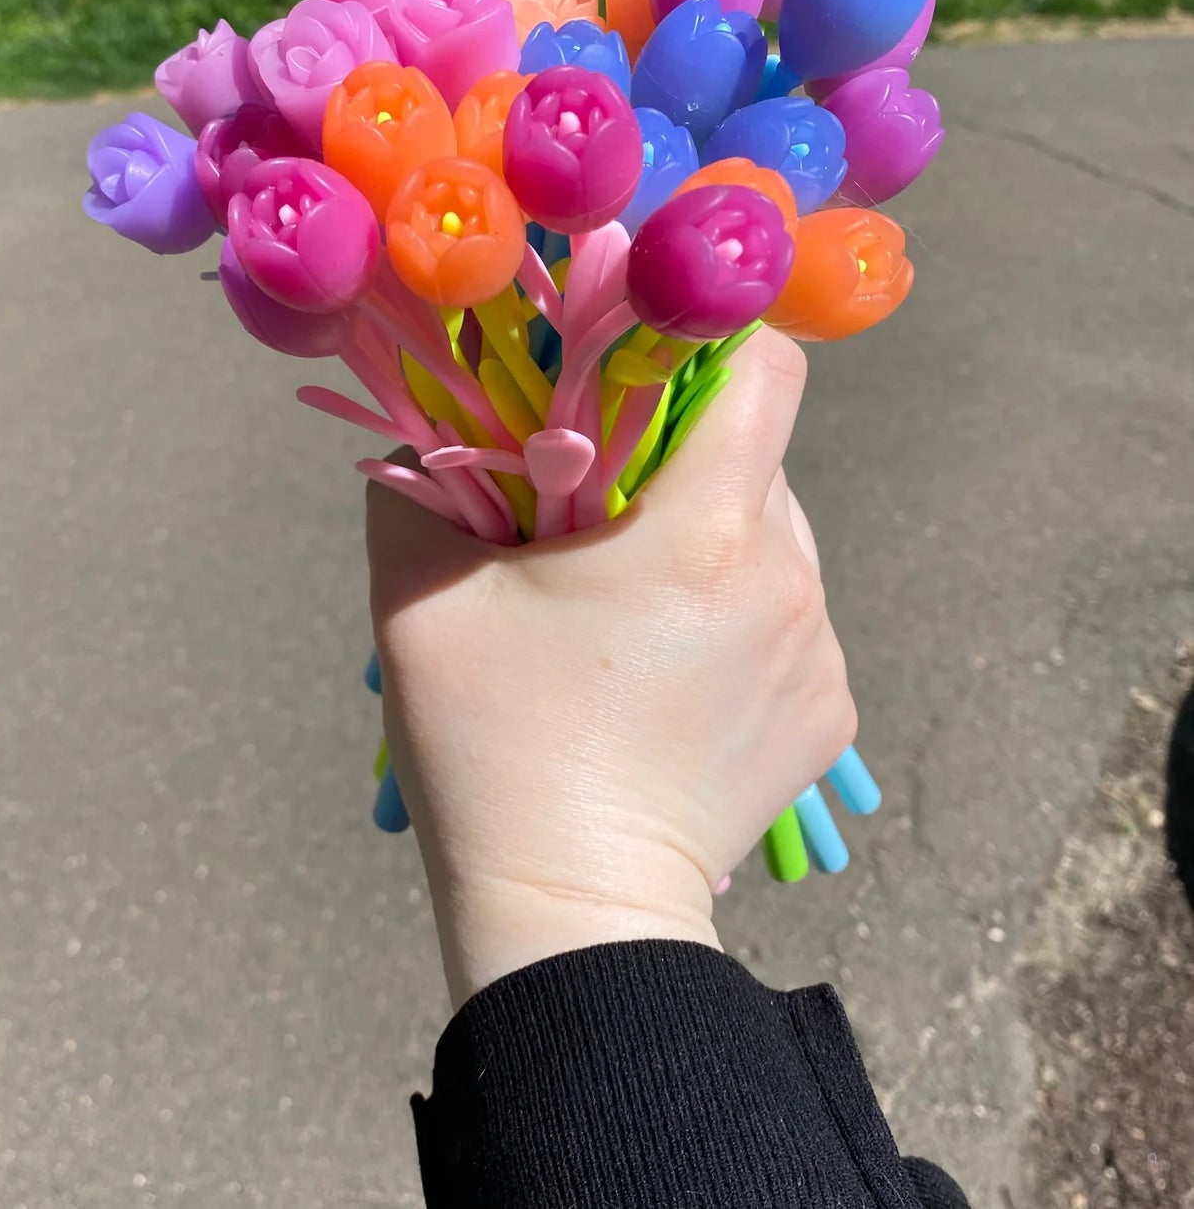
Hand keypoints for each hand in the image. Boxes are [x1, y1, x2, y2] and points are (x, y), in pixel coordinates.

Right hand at [366, 329, 856, 1006]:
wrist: (573, 912)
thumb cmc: (492, 748)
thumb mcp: (419, 602)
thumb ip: (418, 482)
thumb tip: (433, 420)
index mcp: (703, 534)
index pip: (767, 366)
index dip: (712, 335)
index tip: (647, 357)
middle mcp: (787, 579)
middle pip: (759, 455)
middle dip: (680, 455)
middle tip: (599, 511)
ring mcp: (820, 653)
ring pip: (773, 535)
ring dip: (709, 537)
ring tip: (631, 609)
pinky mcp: (829, 711)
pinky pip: (791, 615)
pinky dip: (737, 615)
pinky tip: (670, 675)